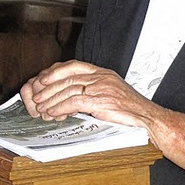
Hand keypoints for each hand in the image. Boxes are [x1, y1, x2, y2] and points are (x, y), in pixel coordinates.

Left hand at [20, 60, 156, 128]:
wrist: (148, 119)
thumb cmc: (131, 110)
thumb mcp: (111, 94)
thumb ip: (94, 91)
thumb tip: (72, 98)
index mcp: (103, 73)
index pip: (74, 65)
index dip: (55, 71)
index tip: (43, 79)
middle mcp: (101, 77)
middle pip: (67, 76)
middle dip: (48, 87)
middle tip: (36, 96)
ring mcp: (102, 88)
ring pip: (68, 89)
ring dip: (51, 99)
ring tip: (41, 108)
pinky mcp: (101, 102)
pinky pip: (74, 102)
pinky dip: (60, 108)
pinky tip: (53, 114)